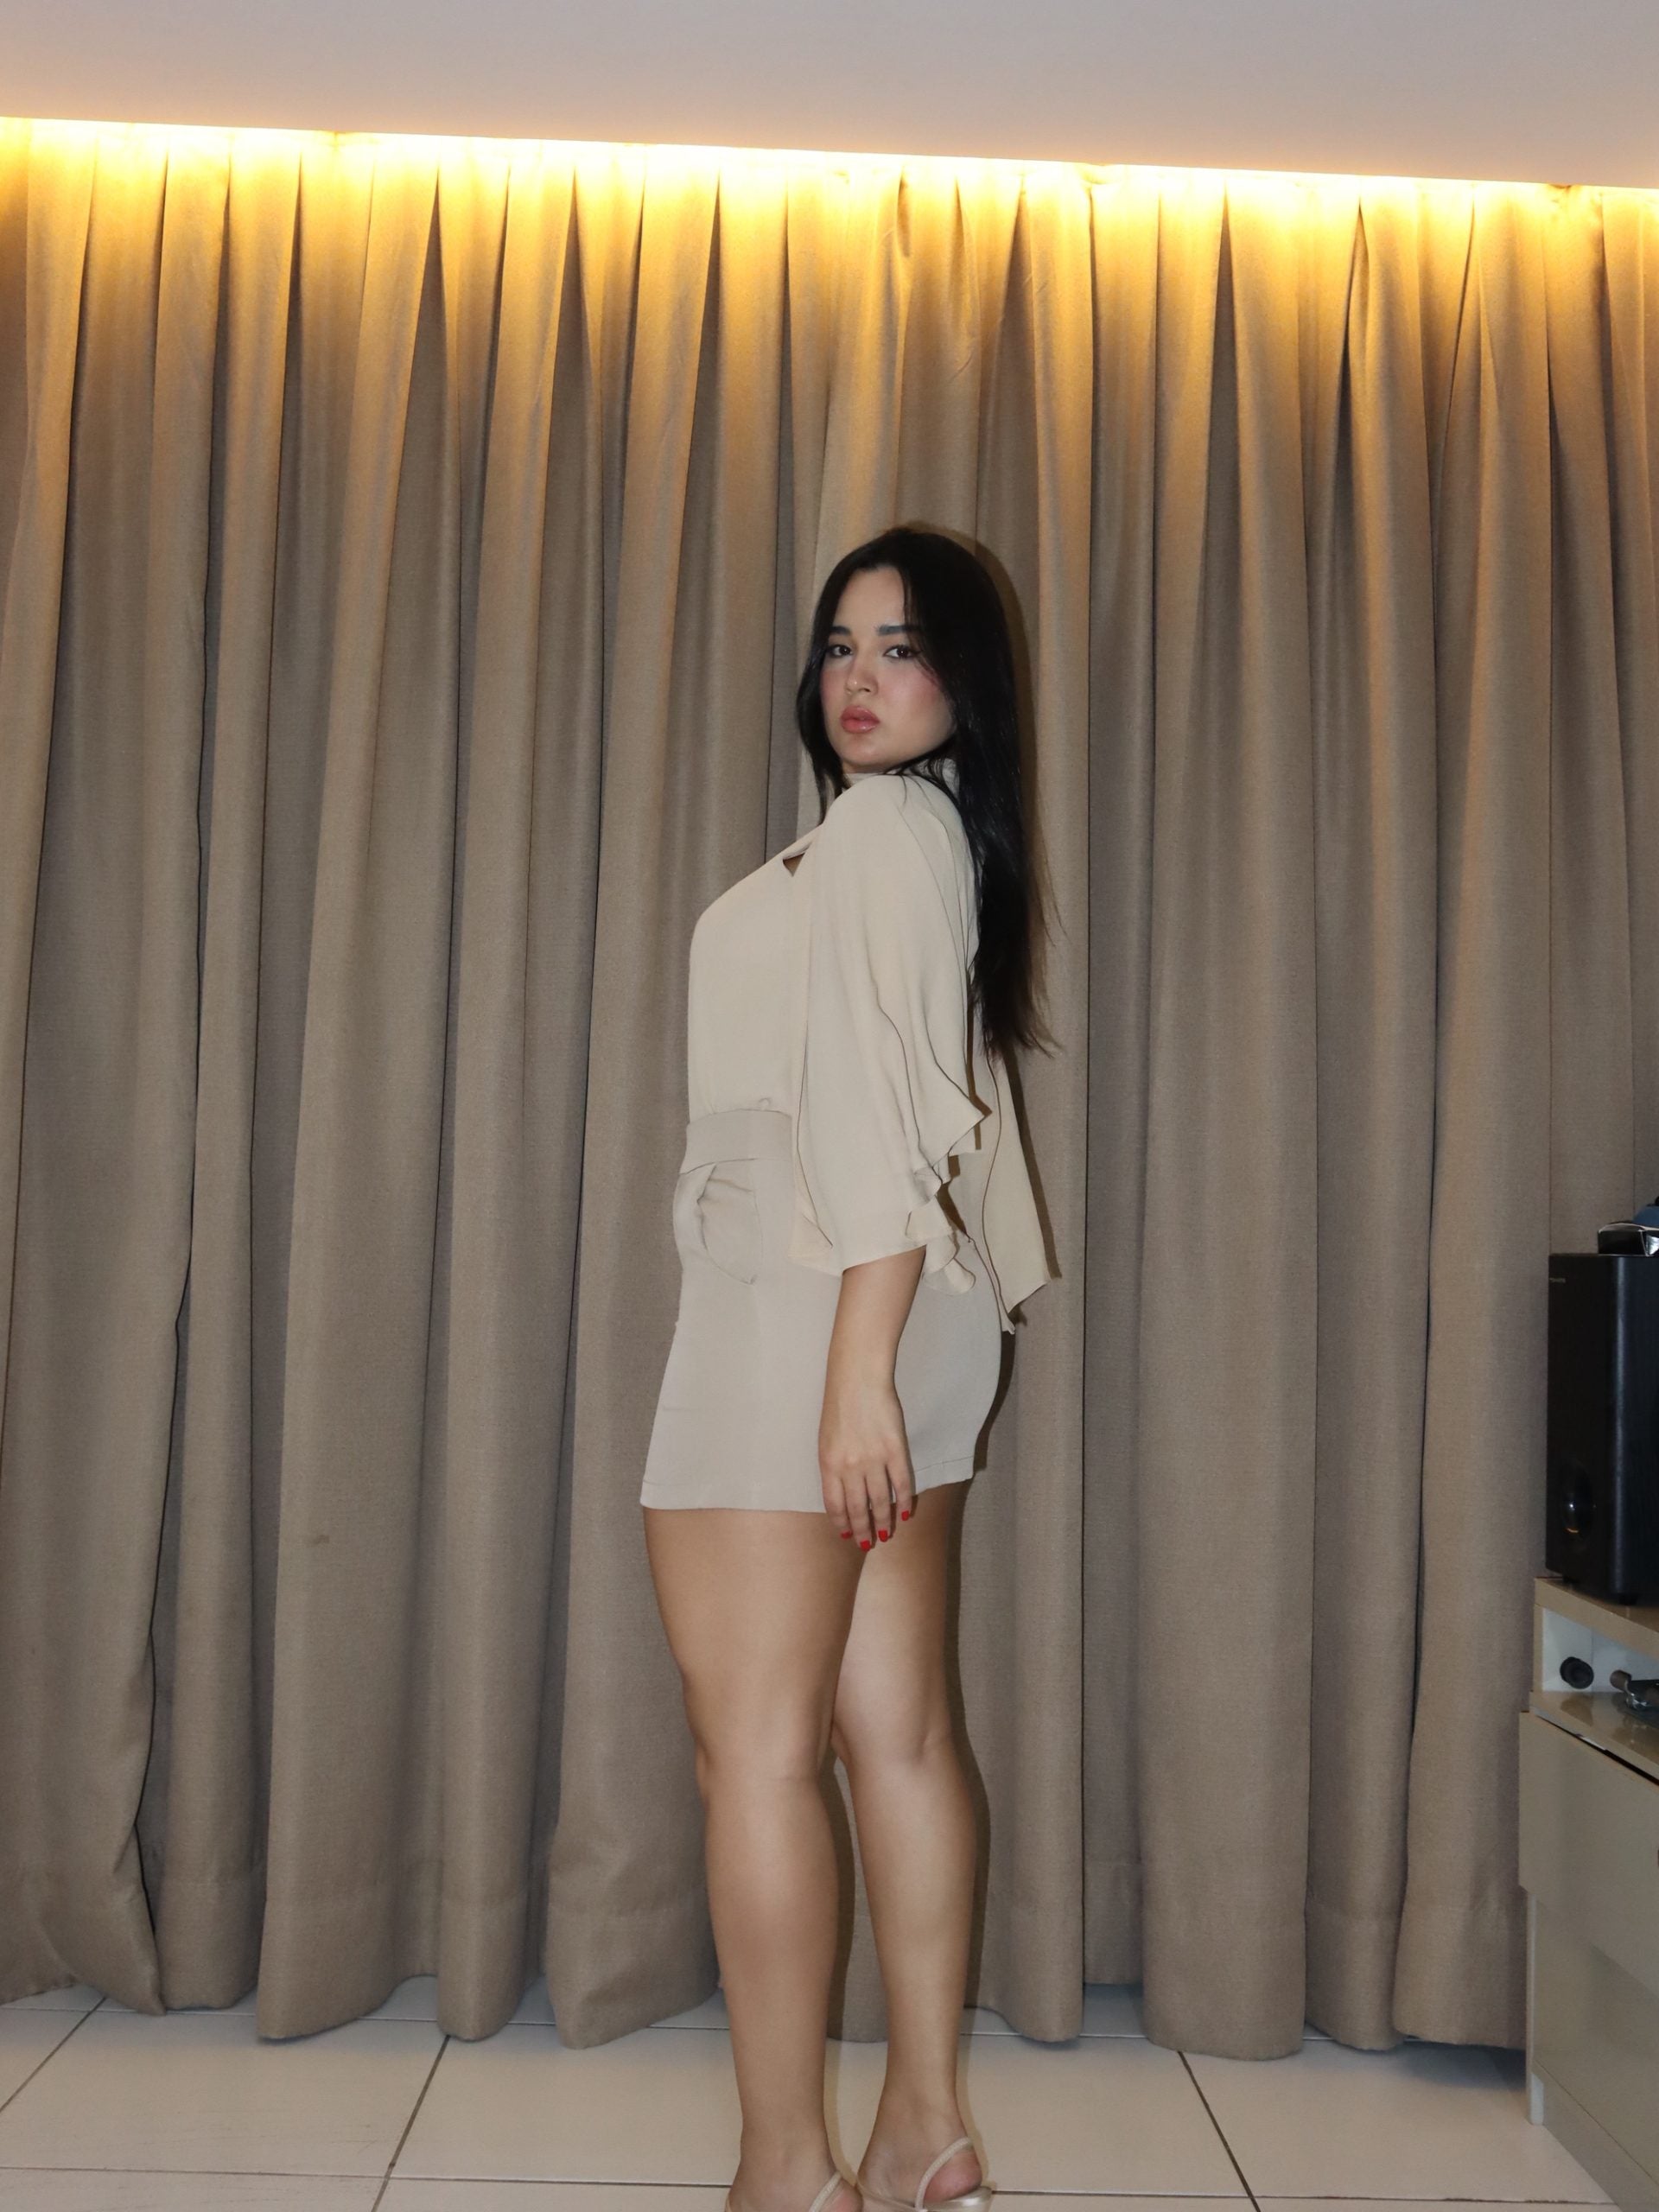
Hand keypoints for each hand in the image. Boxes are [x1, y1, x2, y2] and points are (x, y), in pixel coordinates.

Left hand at [819, 1364, 915, 1547]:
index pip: (835, 1505)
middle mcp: (850, 1467)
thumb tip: (844, 1495)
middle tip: (867, 1545)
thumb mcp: (826, 1440)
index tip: (847, 1536)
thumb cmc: (838, 1406)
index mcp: (829, 1464)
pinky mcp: (896, 1450)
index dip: (842, 1524)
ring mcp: (874, 1459)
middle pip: (858, 1508)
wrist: (858, 1379)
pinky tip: (905, 1513)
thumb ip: (833, 1468)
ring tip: (886, 1534)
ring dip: (884, 1521)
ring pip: (881, 1501)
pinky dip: (905, 1501)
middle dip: (863, 1530)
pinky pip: (902, 1484)